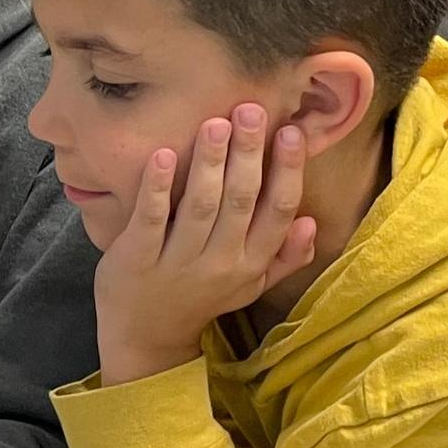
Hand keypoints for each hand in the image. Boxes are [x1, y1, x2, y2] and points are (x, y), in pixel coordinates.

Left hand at [93, 103, 314, 383]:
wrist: (146, 337)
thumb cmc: (202, 298)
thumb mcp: (250, 284)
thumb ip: (284, 256)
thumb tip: (310, 223)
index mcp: (250, 264)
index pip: (277, 212)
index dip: (288, 171)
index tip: (292, 131)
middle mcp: (219, 264)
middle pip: (240, 201)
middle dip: (249, 154)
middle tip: (252, 110)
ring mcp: (177, 263)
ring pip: (200, 207)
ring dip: (210, 163)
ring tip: (217, 123)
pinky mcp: (137, 260)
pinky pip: (151, 219)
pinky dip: (158, 188)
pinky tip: (164, 155)